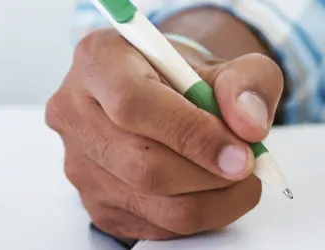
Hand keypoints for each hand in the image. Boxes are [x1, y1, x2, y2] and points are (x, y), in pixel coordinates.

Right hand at [46, 29, 284, 239]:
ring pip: (153, 203)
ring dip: (212, 199)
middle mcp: (75, 113)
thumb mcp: (226, 63)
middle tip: (246, 166)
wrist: (165, 95)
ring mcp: (80, 165)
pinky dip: (199, 215)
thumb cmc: (185, 77)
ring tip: (236, 177)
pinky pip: (156, 228)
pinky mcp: (97, 206)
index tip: (239, 152)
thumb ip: (248, 81)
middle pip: (143, 165)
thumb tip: (248, 125)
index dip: (191, 134)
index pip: (134, 105)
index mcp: (98, 61)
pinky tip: (211, 190)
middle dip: (209, 174)